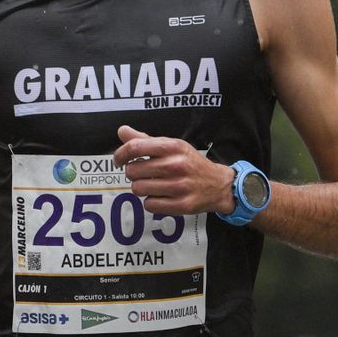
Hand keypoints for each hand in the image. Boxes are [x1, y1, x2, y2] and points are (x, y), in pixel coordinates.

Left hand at [112, 125, 234, 215]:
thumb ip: (145, 139)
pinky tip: (161, 196)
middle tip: (143, 174)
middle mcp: (176, 165)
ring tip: (153, 184)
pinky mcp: (182, 205)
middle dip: (133, 173)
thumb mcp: (172, 146)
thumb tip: (122, 131)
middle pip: (133, 171)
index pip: (135, 147)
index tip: (119, 160)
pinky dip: (151, 202)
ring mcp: (180, 186)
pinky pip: (149, 205)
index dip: (120, 154)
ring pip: (138, 189)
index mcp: (173, 147)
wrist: (218, 184)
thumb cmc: (190, 163)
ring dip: (141, 187)